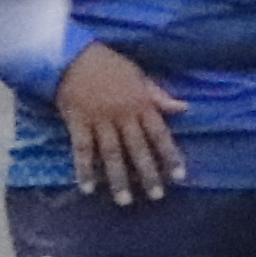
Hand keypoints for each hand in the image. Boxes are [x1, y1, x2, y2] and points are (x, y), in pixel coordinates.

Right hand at [57, 46, 186, 205]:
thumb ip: (158, 96)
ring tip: (125, 200)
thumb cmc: (109, 65)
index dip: (170, 156)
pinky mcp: (77, 124)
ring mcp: (99, 121)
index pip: (160, 135)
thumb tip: (184, 107)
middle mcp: (122, 115)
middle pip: (137, 149)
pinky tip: (88, 188)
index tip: (180, 176)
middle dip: (148, 174)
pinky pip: (81, 151)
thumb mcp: (139, 76)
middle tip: (157, 196)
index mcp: (140, 104)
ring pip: (111, 155)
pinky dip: (84, 170)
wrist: (71, 56)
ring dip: (118, 179)